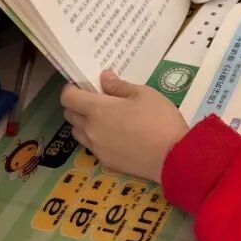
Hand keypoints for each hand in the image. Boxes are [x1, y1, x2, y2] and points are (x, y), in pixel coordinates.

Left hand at [60, 70, 188, 181]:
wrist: (173, 157)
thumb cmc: (159, 119)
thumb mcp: (144, 94)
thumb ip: (120, 86)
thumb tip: (104, 78)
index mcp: (97, 110)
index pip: (68, 98)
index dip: (71, 89)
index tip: (83, 85)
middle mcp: (90, 130)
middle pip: (70, 115)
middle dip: (77, 104)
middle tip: (97, 99)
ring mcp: (97, 148)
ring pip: (79, 133)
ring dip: (85, 123)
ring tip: (106, 119)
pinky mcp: (106, 162)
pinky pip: (93, 146)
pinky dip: (97, 138)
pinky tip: (117, 136)